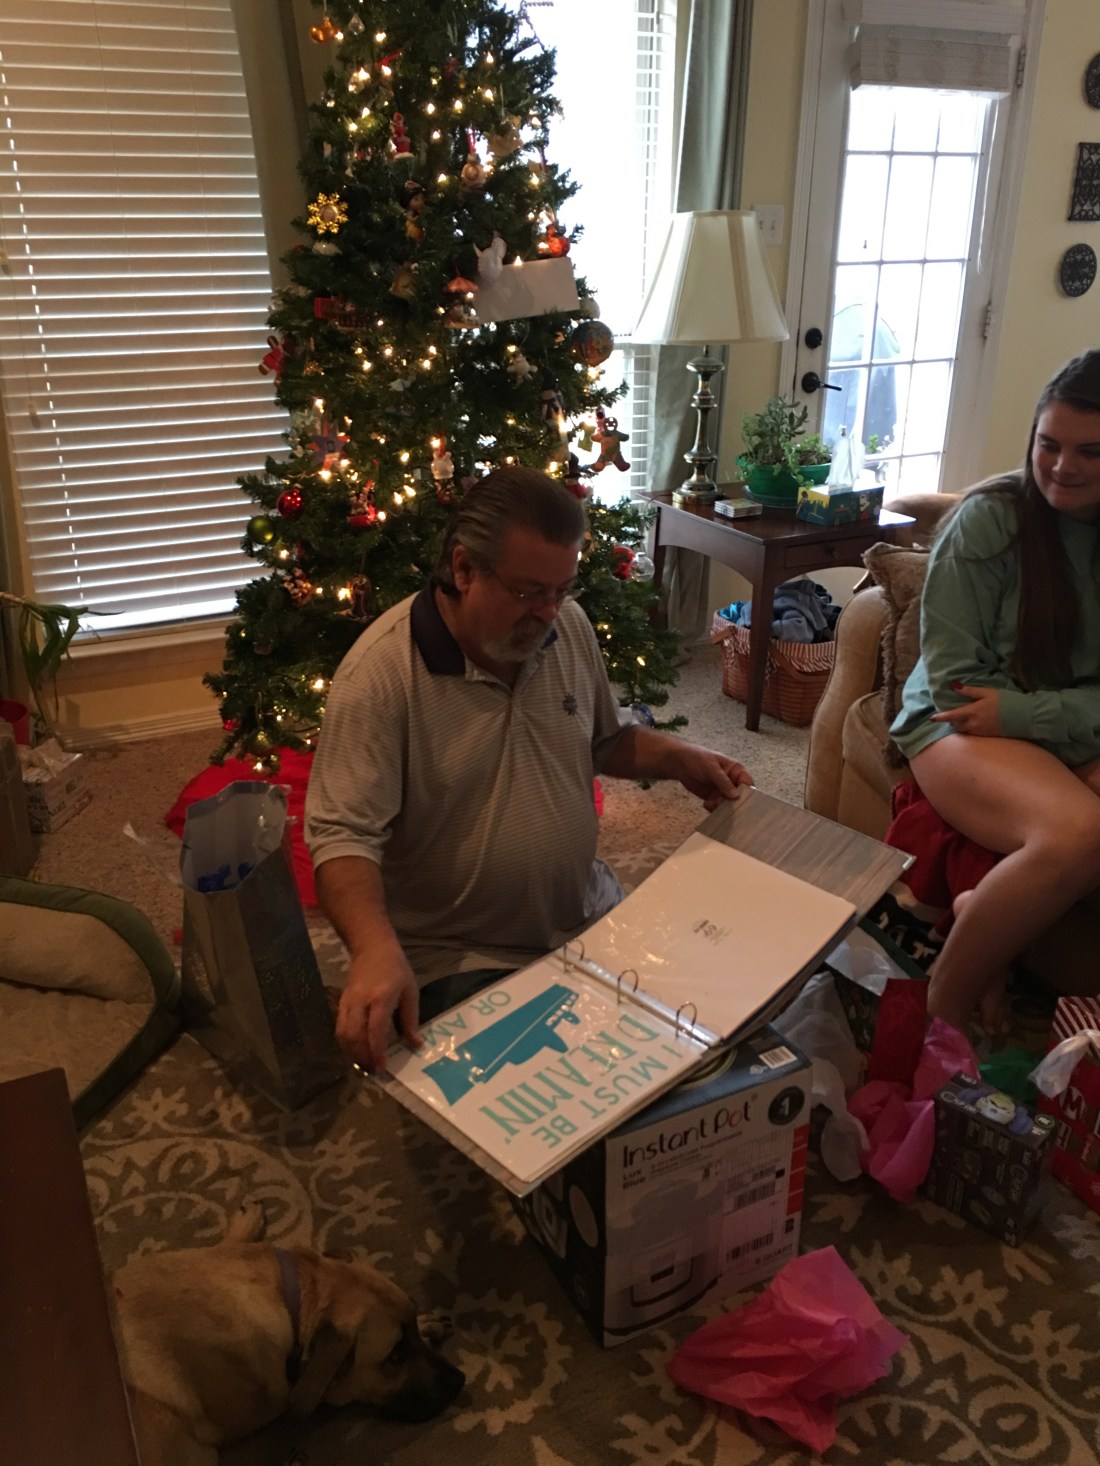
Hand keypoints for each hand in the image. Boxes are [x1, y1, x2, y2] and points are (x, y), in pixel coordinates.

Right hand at [336, 945, 420, 1073]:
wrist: (372, 947)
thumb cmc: (396, 968)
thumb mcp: (410, 991)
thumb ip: (411, 1019)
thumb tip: (416, 1044)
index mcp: (381, 997)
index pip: (375, 1029)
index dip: (377, 1051)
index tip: (382, 1068)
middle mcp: (361, 1001)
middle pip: (354, 1035)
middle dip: (362, 1056)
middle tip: (373, 1071)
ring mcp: (348, 1001)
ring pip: (343, 1033)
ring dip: (351, 1052)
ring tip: (364, 1064)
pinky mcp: (341, 1002)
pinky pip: (339, 1027)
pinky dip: (345, 1042)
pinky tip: (355, 1050)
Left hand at [672, 746, 752, 810]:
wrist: (679, 762)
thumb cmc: (697, 758)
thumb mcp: (711, 767)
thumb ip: (723, 781)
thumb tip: (735, 795)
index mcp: (736, 770)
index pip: (747, 783)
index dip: (746, 793)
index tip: (741, 801)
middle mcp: (732, 781)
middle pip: (739, 796)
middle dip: (733, 803)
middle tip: (725, 806)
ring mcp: (723, 790)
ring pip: (728, 804)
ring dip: (722, 807)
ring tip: (712, 803)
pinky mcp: (713, 797)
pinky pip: (718, 807)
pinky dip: (713, 808)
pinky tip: (706, 803)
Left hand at [929, 683, 1001, 736]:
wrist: (1024, 716)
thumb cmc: (1006, 701)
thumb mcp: (987, 692)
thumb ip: (970, 691)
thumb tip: (954, 686)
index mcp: (973, 712)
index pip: (952, 716)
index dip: (940, 717)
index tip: (932, 719)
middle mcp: (974, 724)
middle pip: (956, 725)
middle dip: (953, 721)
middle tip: (955, 714)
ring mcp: (981, 732)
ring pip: (964, 731)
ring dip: (961, 726)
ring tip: (965, 718)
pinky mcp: (987, 736)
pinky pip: (973, 734)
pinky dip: (970, 730)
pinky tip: (976, 724)